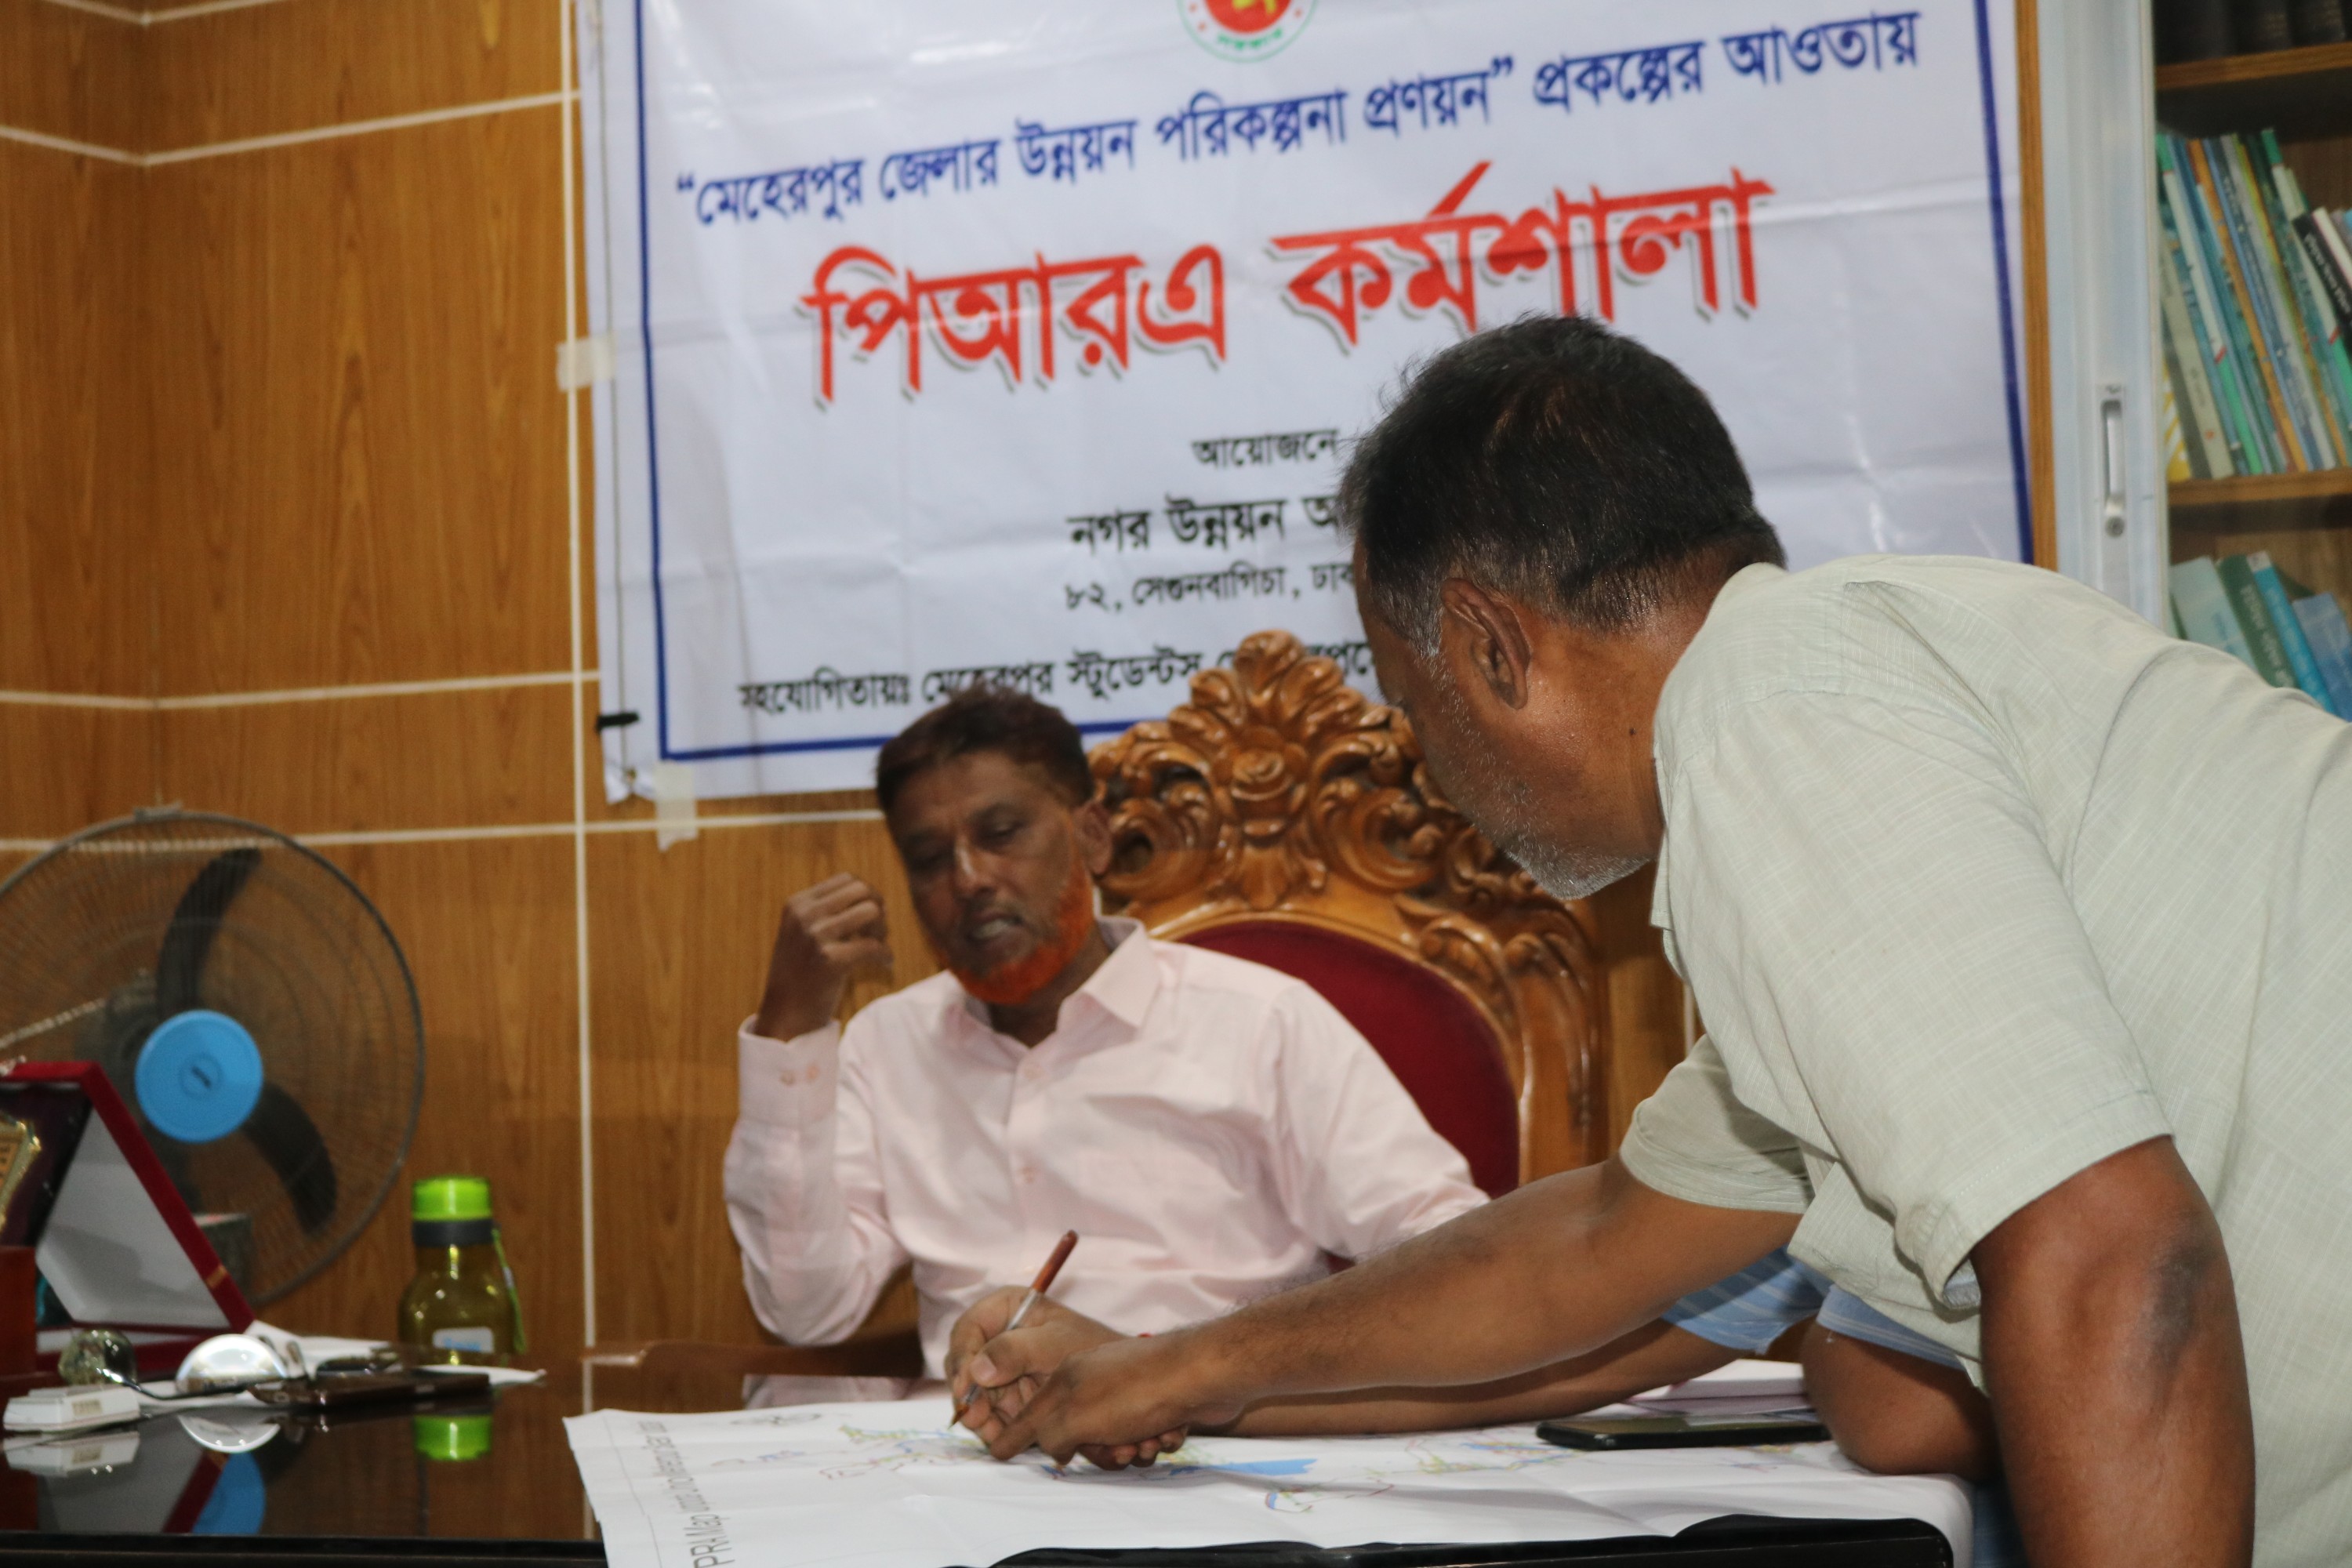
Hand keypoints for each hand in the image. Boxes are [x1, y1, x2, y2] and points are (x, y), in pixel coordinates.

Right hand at [753, 874, 892, 1039]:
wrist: (784, 1015)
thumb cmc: (801, 974)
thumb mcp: (803, 933)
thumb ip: (827, 911)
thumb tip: (873, 895)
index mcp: (798, 904)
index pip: (848, 880)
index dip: (868, 896)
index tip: (870, 918)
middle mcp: (805, 916)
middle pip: (863, 891)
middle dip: (878, 909)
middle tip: (877, 933)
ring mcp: (816, 937)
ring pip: (872, 912)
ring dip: (882, 931)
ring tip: (878, 948)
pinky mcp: (830, 962)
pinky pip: (874, 946)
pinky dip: (886, 955)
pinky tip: (885, 965)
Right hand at [948, 1290, 1152, 1455]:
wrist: (1121, 1375)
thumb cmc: (1091, 1347)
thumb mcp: (1055, 1344)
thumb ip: (1016, 1351)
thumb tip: (977, 1371)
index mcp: (1006, 1307)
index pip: (968, 1329)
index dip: (962, 1358)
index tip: (967, 1387)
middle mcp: (998, 1334)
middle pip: (965, 1364)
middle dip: (968, 1394)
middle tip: (976, 1418)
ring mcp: (1001, 1366)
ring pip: (974, 1392)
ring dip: (978, 1414)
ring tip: (989, 1432)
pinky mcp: (1008, 1393)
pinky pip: (989, 1410)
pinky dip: (992, 1424)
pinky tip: (999, 1437)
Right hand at [987, 1330, 1242, 1469]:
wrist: (1204, 1375)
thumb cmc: (1135, 1393)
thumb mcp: (1078, 1415)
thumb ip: (1051, 1433)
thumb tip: (1048, 1447)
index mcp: (1067, 1375)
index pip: (1030, 1410)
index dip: (1014, 1432)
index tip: (997, 1450)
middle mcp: (1093, 1379)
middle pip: (1076, 1432)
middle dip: (1098, 1450)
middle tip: (1118, 1450)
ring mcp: (1125, 1388)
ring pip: (1113, 1438)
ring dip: (1131, 1447)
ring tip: (1148, 1439)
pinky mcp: (1155, 1399)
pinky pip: (1142, 1433)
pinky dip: (1155, 1438)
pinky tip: (1168, 1431)